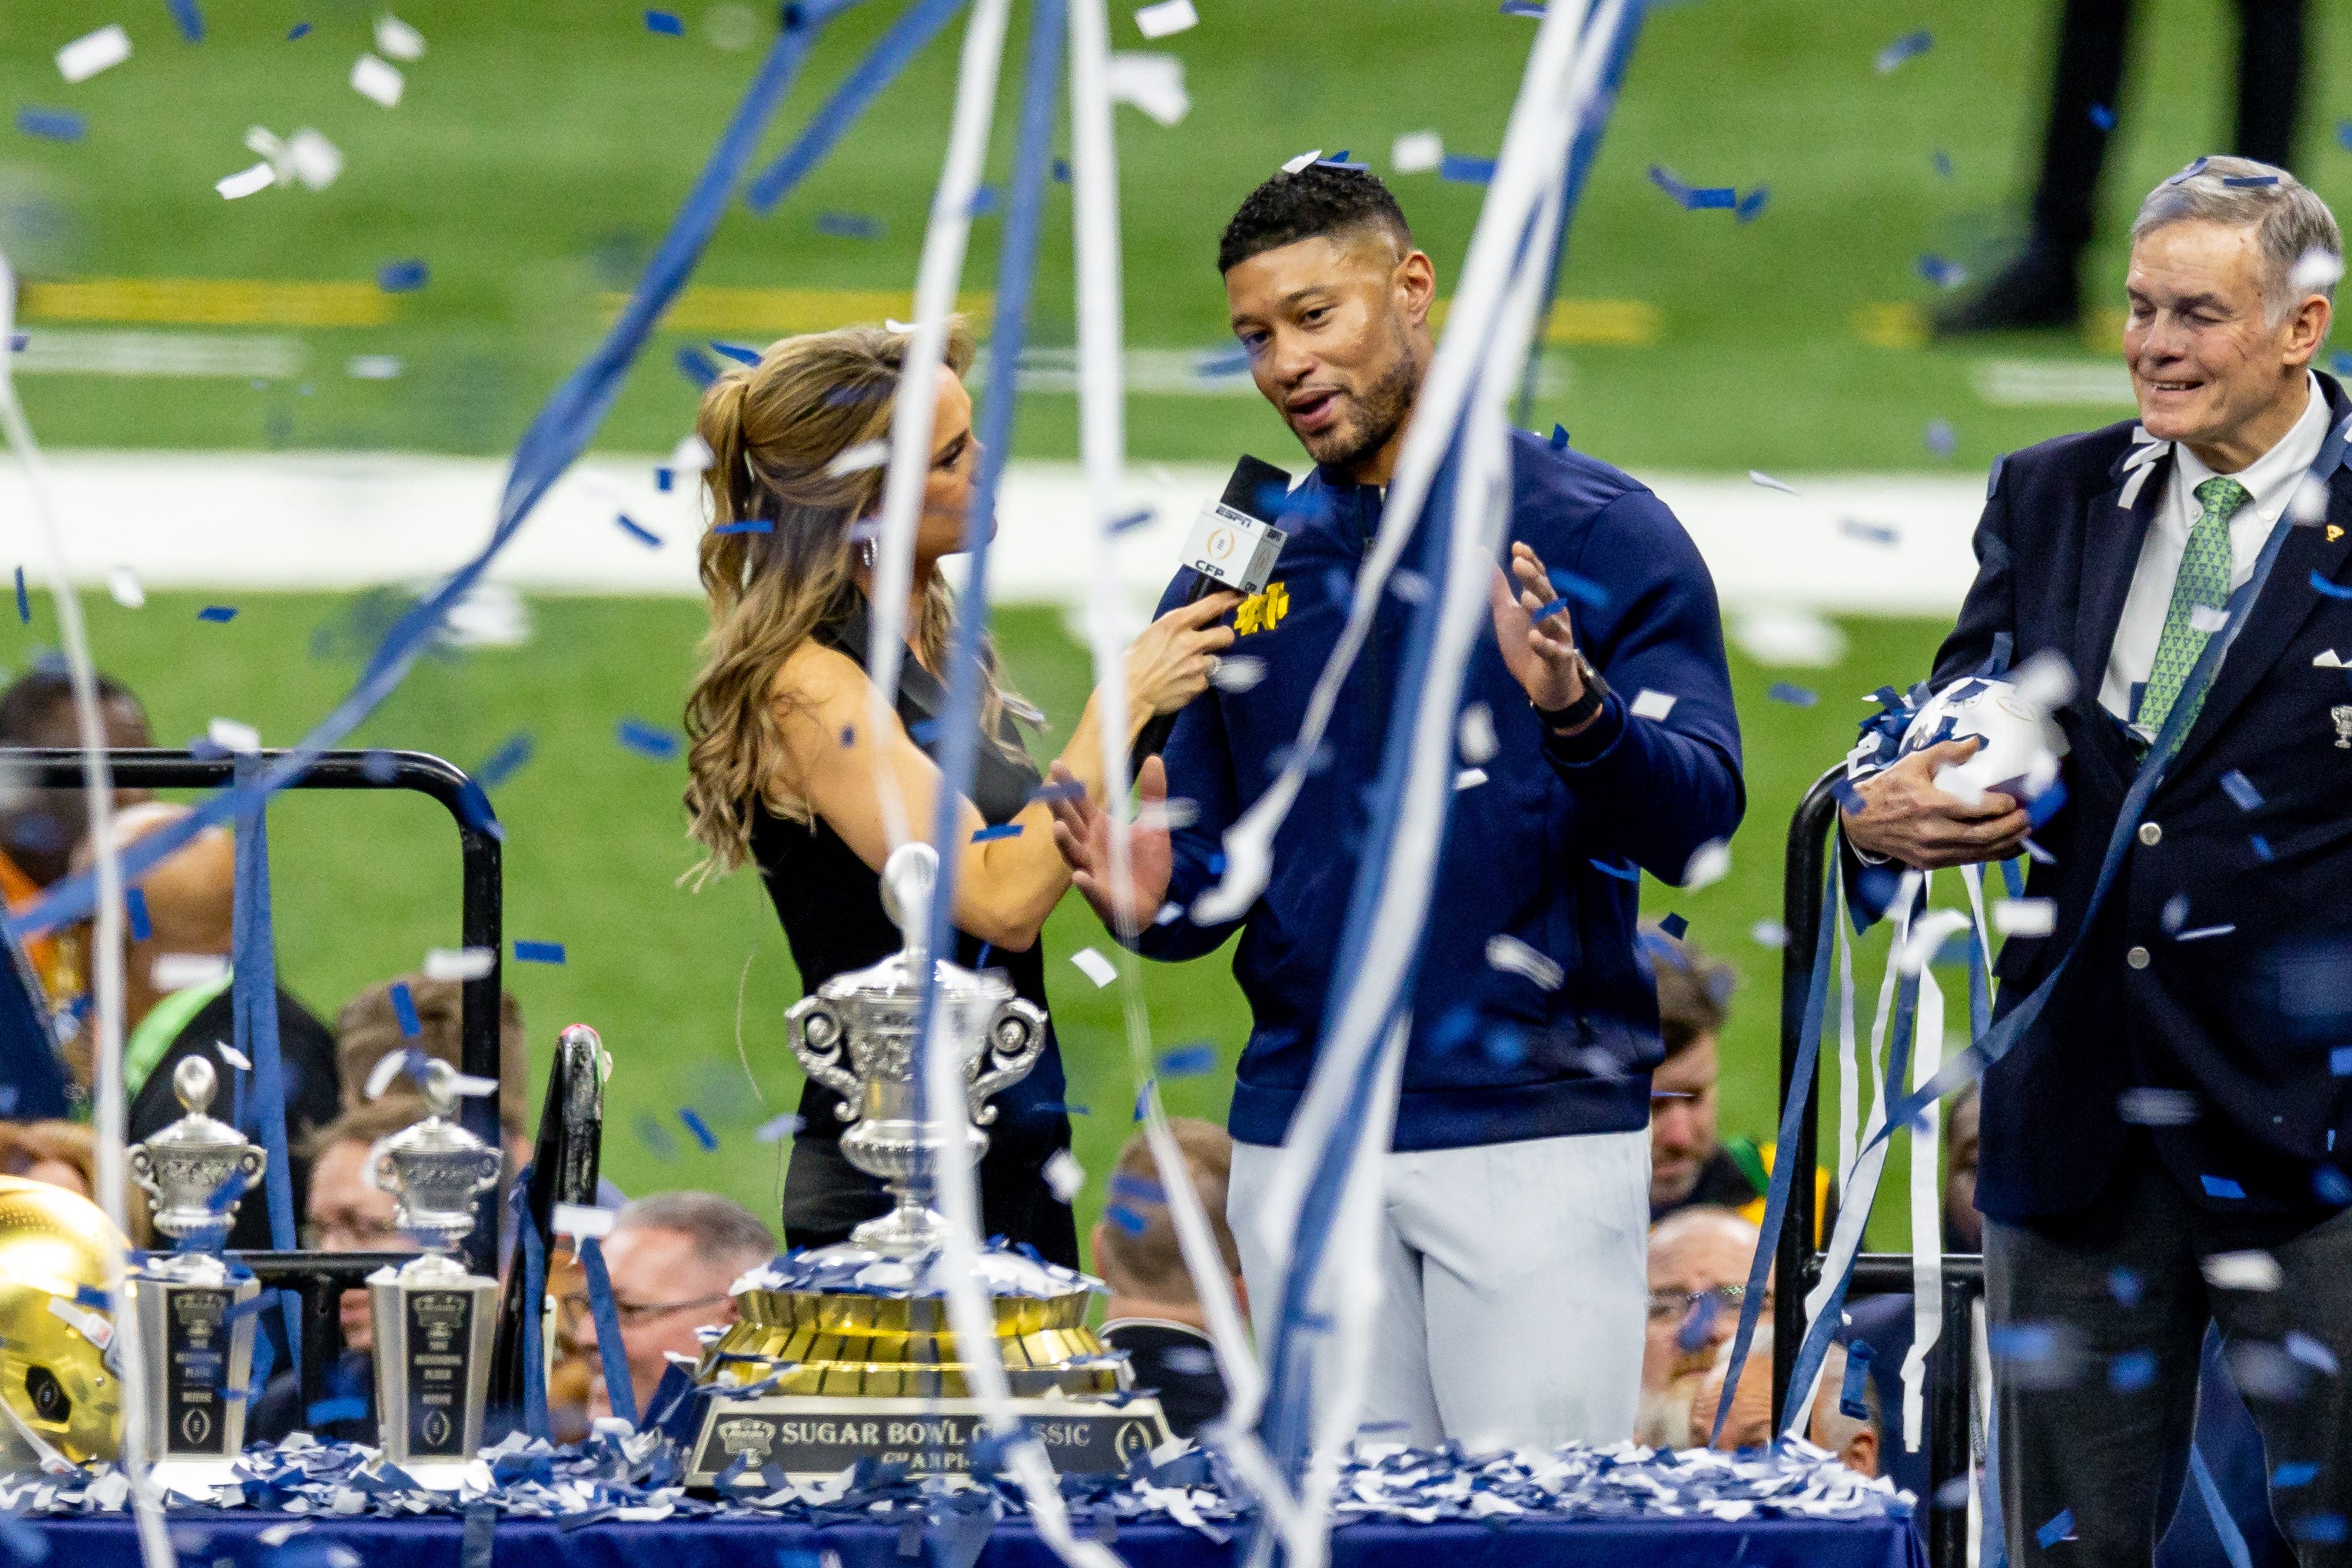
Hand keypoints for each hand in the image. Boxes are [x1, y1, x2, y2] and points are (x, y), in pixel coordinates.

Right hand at [1046, 756, 1174, 937]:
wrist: (1154, 901)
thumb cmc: (1146, 863)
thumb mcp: (1155, 825)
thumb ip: (1152, 794)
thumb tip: (1154, 758)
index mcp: (1099, 828)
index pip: (1080, 803)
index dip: (1069, 786)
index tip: (1057, 765)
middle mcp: (1089, 847)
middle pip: (1071, 826)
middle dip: (1061, 809)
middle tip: (1052, 791)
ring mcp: (1093, 871)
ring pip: (1075, 855)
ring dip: (1065, 842)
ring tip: (1058, 827)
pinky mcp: (1102, 896)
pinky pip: (1092, 889)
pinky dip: (1086, 884)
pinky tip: (1079, 876)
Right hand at [1123, 592, 1241, 717]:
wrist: (1130, 692)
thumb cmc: (1136, 662)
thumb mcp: (1154, 632)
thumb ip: (1179, 625)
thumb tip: (1197, 621)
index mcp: (1175, 623)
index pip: (1212, 605)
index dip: (1230, 600)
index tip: (1238, 598)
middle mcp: (1189, 642)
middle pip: (1226, 634)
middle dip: (1224, 636)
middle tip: (1216, 640)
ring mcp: (1196, 664)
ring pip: (1216, 660)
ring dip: (1204, 663)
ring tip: (1184, 668)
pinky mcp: (1198, 684)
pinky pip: (1205, 680)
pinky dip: (1196, 681)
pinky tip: (1180, 682)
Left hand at [1490, 542, 1587, 720]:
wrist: (1544, 684)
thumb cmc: (1526, 644)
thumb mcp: (1508, 613)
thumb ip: (1497, 587)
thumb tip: (1481, 553)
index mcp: (1542, 603)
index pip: (1539, 578)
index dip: (1531, 562)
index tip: (1518, 547)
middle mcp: (1555, 617)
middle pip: (1546, 594)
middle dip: (1533, 580)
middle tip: (1519, 564)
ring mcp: (1559, 638)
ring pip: (1552, 621)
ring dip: (1540, 609)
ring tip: (1526, 598)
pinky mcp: (1558, 661)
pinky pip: (1553, 652)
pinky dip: (1544, 645)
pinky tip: (1534, 637)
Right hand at [1840, 738, 2032, 868]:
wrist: (1859, 821)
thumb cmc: (1887, 789)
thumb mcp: (1913, 763)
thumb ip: (1947, 752)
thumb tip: (1976, 743)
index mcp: (1928, 804)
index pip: (1974, 809)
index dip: (2000, 806)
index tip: (2014, 800)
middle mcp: (1932, 832)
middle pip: (1983, 835)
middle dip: (2011, 827)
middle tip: (2028, 817)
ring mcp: (1931, 851)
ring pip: (1978, 852)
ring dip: (2006, 843)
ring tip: (2023, 832)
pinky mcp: (1930, 863)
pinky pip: (1967, 861)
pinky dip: (1990, 855)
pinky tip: (2005, 847)